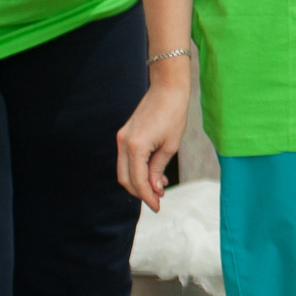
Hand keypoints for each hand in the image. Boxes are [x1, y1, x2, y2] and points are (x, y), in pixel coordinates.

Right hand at [116, 74, 191, 212]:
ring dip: (139, 182)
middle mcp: (123, 144)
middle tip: (157, 202)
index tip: (157, 207)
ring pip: (124, 170)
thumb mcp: (171, 145)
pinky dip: (137, 170)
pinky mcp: (125, 135)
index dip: (147, 197)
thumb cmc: (174, 114)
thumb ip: (158, 169)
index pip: (138, 181)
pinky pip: (127, 159)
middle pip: (126, 179)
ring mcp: (121, 138)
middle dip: (141, 192)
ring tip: (159, 189)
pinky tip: (154, 174)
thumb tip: (154, 189)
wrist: (167, 88)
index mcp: (135, 147)